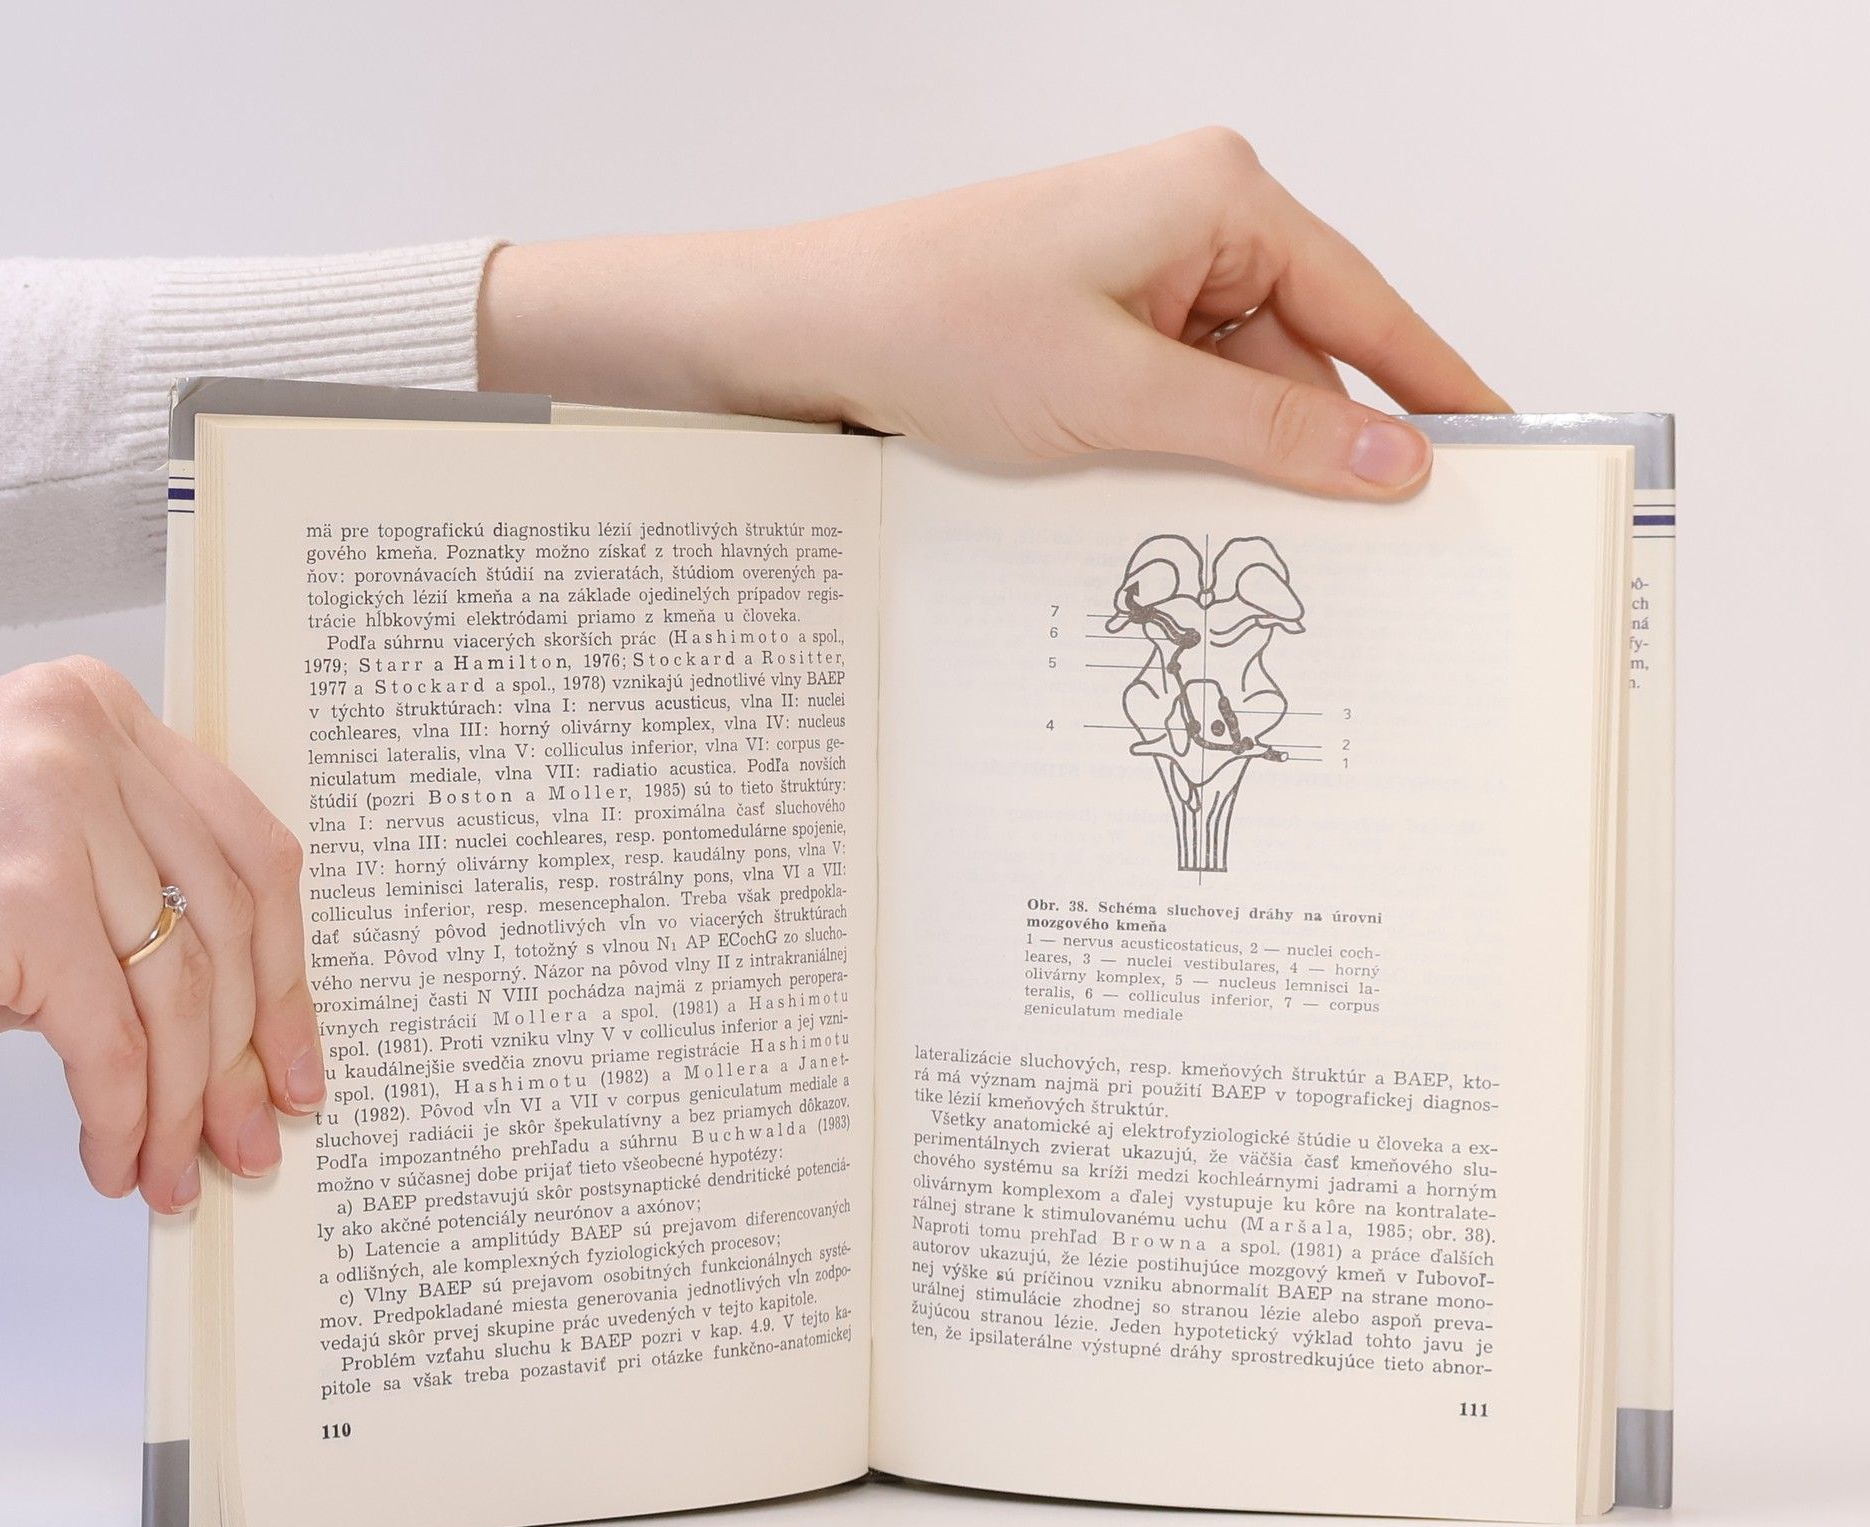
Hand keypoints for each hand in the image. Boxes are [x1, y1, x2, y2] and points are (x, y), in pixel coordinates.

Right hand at [0, 658, 324, 1211]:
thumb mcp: (38, 876)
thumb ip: (133, 917)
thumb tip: (248, 1048)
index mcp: (95, 713)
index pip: (248, 852)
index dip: (287, 972)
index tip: (297, 1057)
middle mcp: (79, 739)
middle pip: (225, 926)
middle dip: (245, 1056)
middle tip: (252, 1138)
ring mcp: (47, 808)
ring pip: (179, 990)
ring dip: (184, 1104)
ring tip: (176, 1171)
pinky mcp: (13, 897)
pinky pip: (109, 1040)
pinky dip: (123, 1118)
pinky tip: (116, 1159)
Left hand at [478, 128, 1505, 497]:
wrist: (804, 332)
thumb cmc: (939, 326)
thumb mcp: (1123, 397)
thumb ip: (1269, 432)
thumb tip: (1392, 463)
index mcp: (1220, 196)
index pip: (1368, 302)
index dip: (1436, 387)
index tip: (1500, 451)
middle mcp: (1192, 219)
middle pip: (1307, 351)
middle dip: (1321, 448)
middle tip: (1369, 550)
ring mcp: (1143, 270)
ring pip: (1240, 386)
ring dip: (1238, 464)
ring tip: (1235, 550)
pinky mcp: (1100, 319)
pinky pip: (1181, 394)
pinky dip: (1185, 455)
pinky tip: (1172, 513)